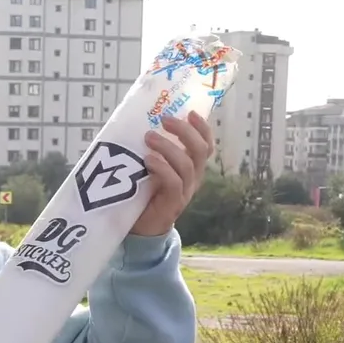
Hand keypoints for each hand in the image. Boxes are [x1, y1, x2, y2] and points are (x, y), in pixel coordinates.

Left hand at [130, 112, 214, 236]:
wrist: (139, 230)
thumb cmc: (143, 194)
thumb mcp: (149, 167)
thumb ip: (151, 150)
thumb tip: (138, 122)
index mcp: (190, 168)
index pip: (205, 145)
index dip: (202, 128)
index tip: (190, 112)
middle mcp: (192, 179)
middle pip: (200, 151)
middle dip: (185, 132)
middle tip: (165, 119)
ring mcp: (184, 192)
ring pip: (187, 164)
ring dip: (168, 147)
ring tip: (148, 137)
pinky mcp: (172, 204)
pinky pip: (174, 182)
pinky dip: (162, 167)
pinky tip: (148, 160)